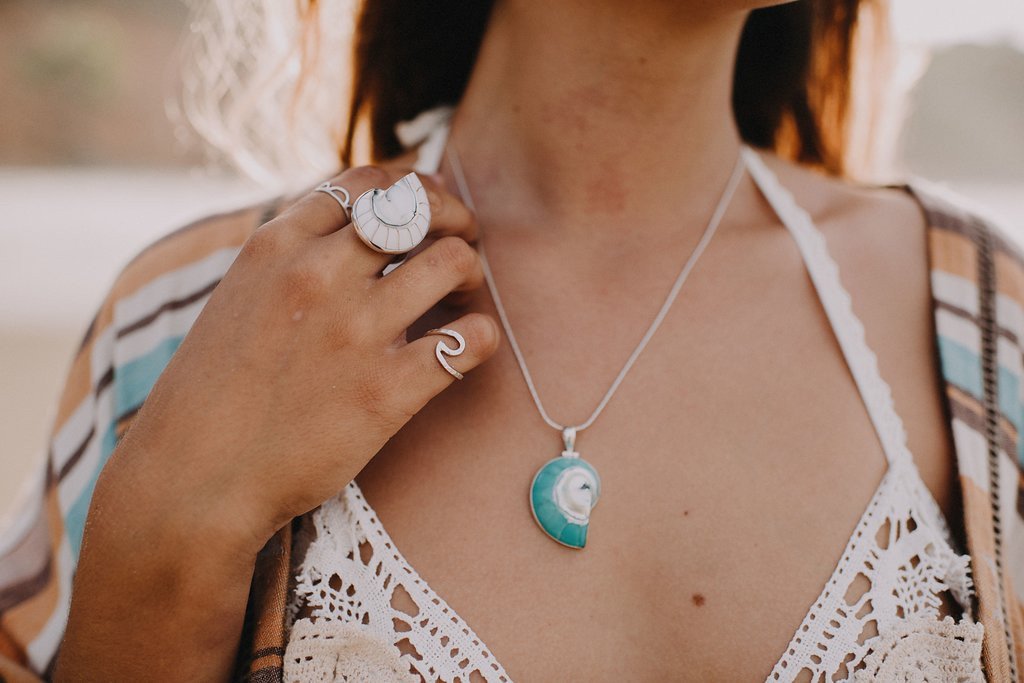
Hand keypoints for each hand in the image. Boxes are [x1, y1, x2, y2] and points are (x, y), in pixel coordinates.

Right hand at [103, 164, 499, 556]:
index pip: (368, 182)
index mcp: (278, 247)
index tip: (428, 211)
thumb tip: (353, 233)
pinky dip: (480, 337)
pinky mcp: (387, 392)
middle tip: (462, 243)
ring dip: (469, 274)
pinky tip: (467, 347)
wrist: (193, 478)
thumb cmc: (211, 393)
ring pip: (453, 263)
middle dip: (454, 219)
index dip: (414, 189)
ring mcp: (356, 332)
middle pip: (420, 210)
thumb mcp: (238, 298)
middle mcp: (320, 276)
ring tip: (461, 297)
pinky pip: (469, 340)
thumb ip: (290, 259)